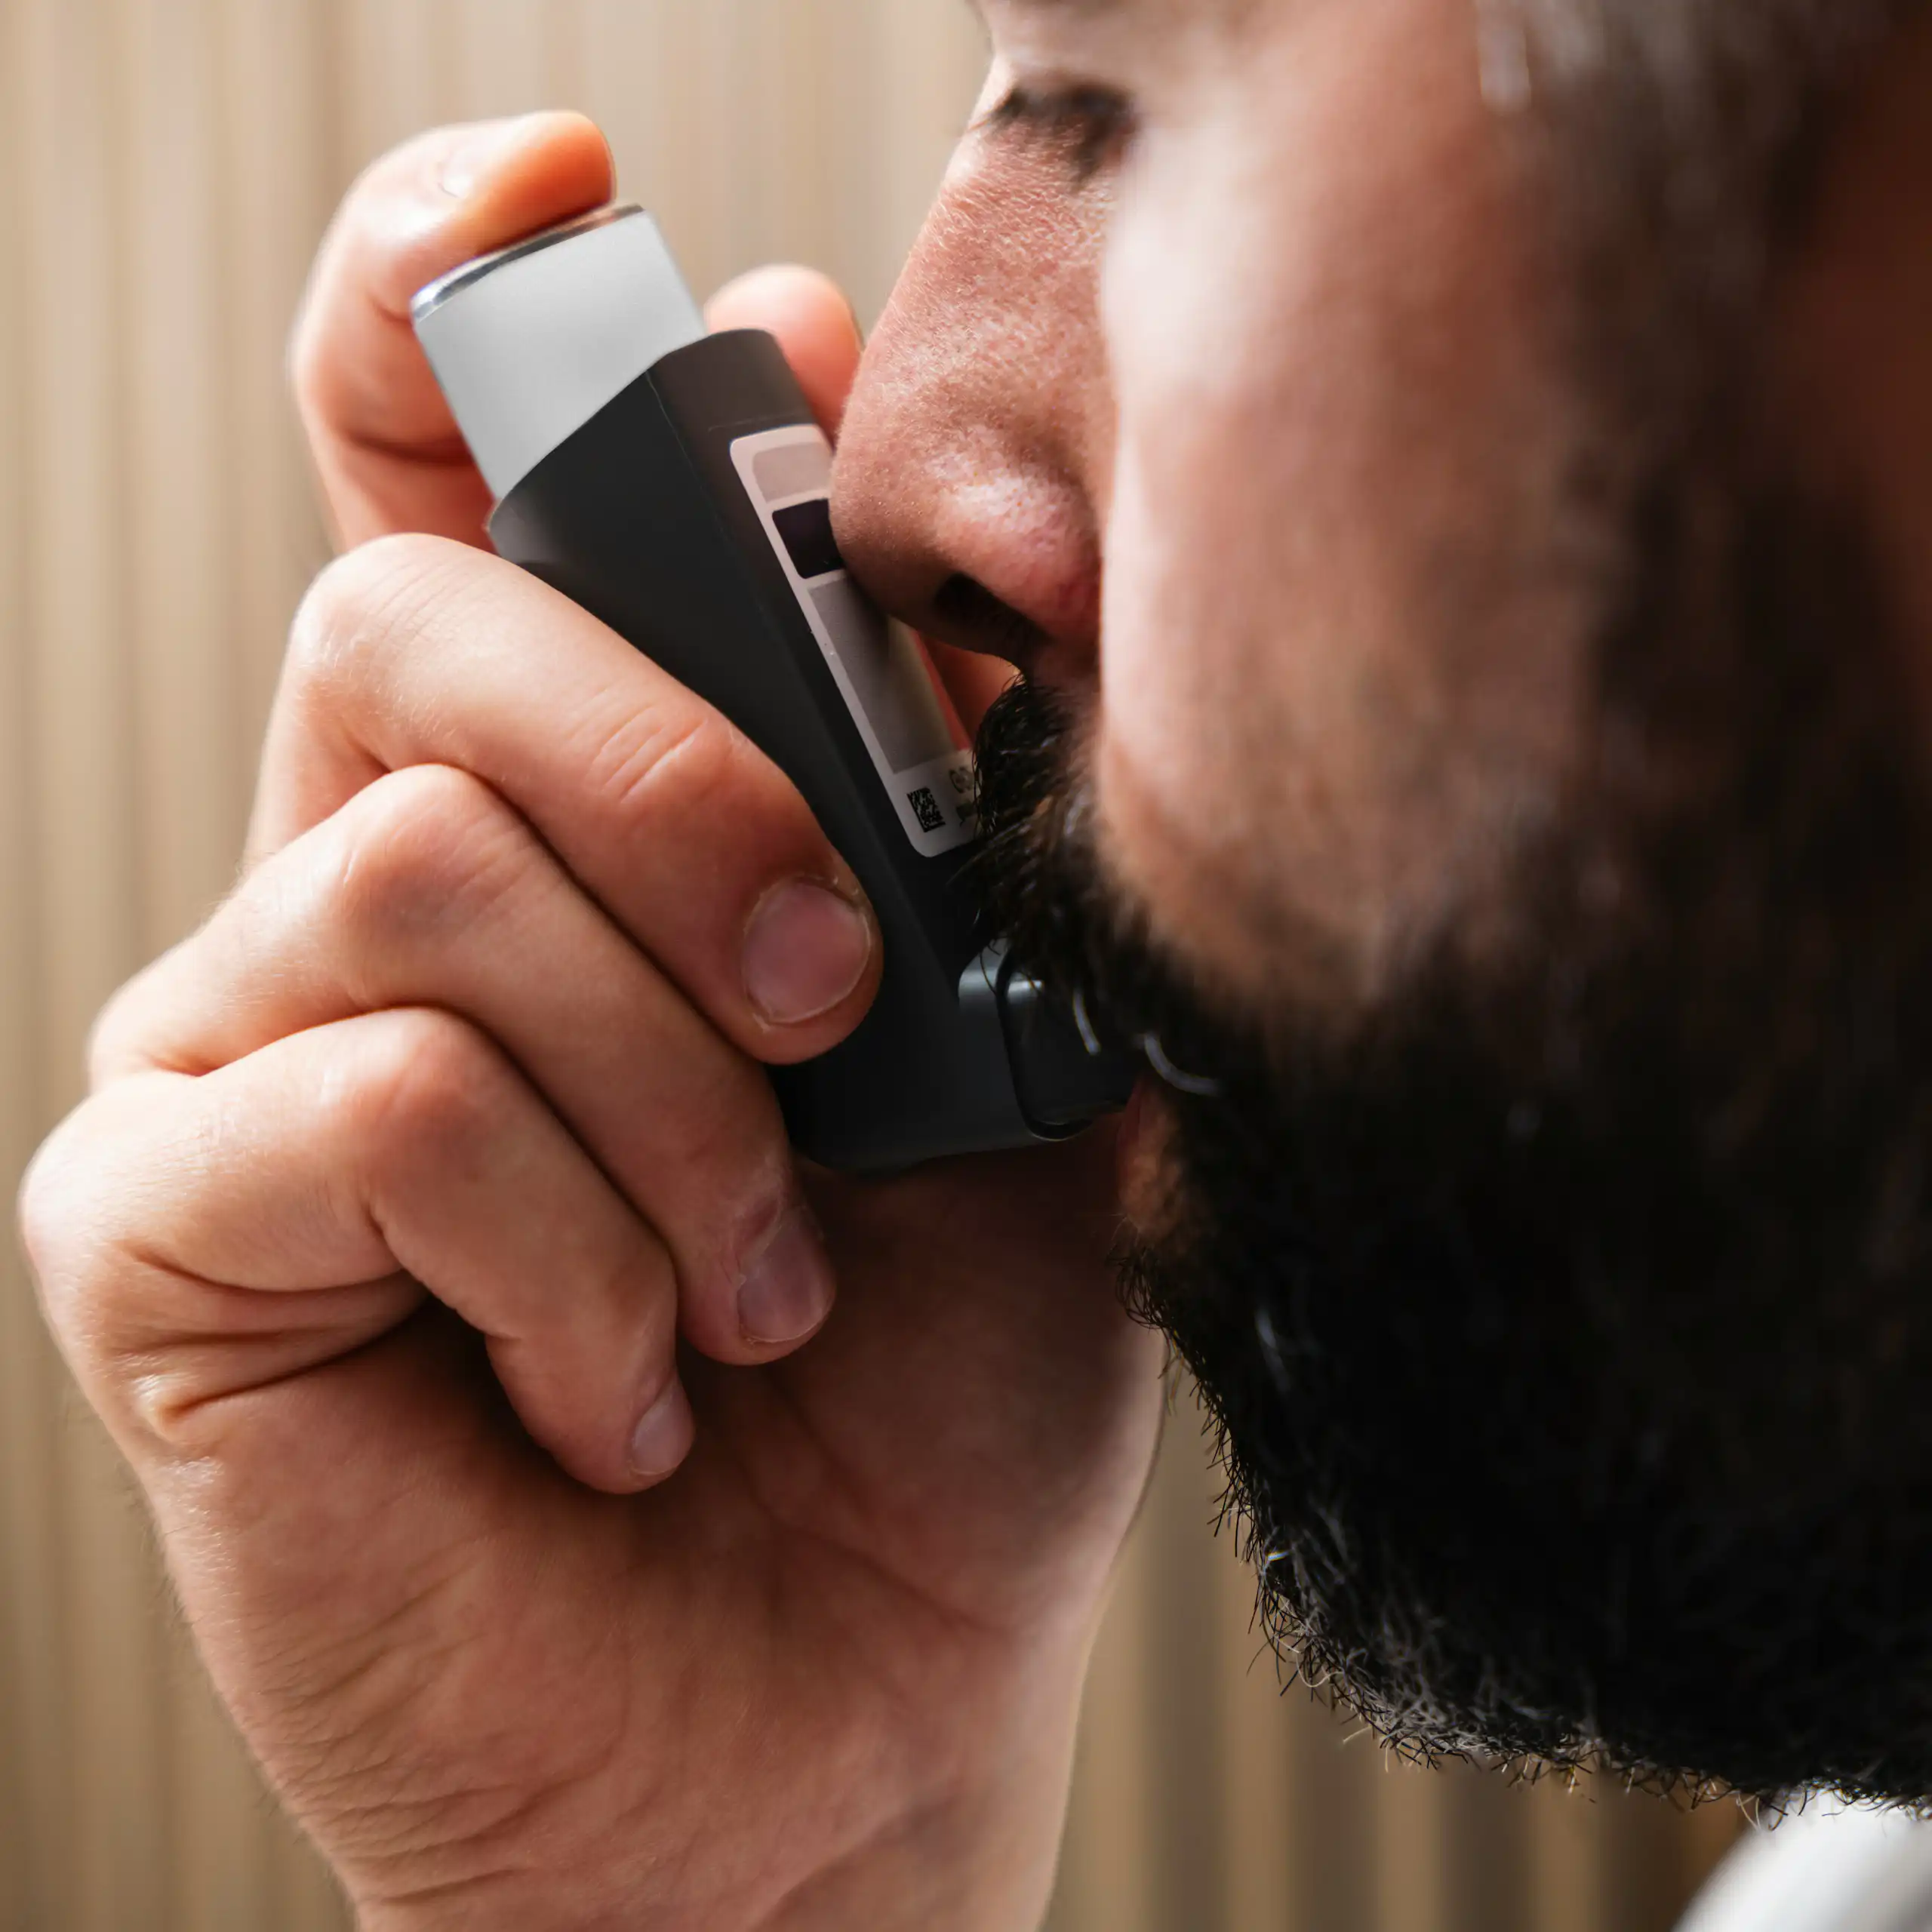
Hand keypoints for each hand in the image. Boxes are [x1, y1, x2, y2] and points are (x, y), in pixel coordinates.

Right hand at [21, 116, 1163, 1930]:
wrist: (846, 1706)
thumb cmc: (933, 1388)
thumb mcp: (1003, 1051)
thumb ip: (939, 788)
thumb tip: (866, 460)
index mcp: (562, 809)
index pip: (432, 474)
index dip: (456, 295)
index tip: (565, 195)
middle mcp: (364, 882)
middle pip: (423, 620)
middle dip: (687, 785)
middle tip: (839, 1005)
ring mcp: (238, 1051)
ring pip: (413, 869)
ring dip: (662, 1094)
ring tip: (750, 1288)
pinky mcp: (163, 1230)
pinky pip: (360, 1104)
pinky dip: (560, 1252)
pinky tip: (616, 1394)